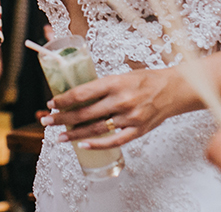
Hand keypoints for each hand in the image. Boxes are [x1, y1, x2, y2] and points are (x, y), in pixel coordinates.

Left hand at [41, 67, 191, 149]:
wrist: (174, 89)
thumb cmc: (146, 80)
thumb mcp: (122, 75)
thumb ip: (102, 86)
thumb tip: (77, 95)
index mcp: (115, 82)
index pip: (82, 93)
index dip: (64, 100)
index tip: (51, 103)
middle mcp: (121, 100)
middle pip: (84, 112)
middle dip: (62, 118)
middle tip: (47, 121)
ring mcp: (130, 117)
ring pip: (96, 128)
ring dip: (74, 134)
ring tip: (59, 137)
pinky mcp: (138, 130)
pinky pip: (114, 141)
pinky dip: (97, 144)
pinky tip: (83, 145)